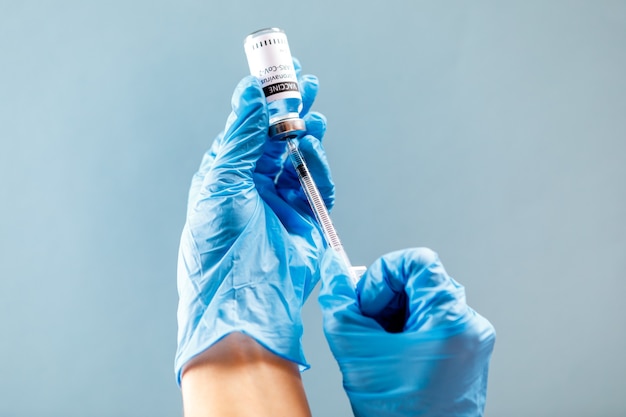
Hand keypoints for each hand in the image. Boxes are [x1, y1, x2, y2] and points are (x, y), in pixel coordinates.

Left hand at [175, 63, 332, 384]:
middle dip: (292, 110)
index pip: (248, 127)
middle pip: (277, 138)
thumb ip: (240, 137)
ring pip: (299, 158)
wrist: (241, 299)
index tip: (279, 72)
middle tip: (308, 82)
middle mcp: (252, 184)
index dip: (263, 99)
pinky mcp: (305, 219)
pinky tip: (315, 154)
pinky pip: (316, 186)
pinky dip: (318, 169)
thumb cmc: (218, 245)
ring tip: (316, 115)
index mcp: (226, 173)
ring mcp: (280, 202)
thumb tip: (248, 93)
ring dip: (308, 135)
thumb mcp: (222, 182)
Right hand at [319, 247, 495, 416]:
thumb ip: (339, 303)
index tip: (369, 300)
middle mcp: (469, 325)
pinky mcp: (467, 352)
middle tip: (368, 323)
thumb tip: (332, 270)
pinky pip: (434, 321)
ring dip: (395, 313)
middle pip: (420, 280)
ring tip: (381, 343)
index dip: (384, 272)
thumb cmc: (400, 415)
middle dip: (386, 297)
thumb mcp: (355, 352)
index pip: (418, 260)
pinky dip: (409, 328)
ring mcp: (471, 339)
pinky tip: (395, 354)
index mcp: (449, 318)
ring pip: (425, 300)